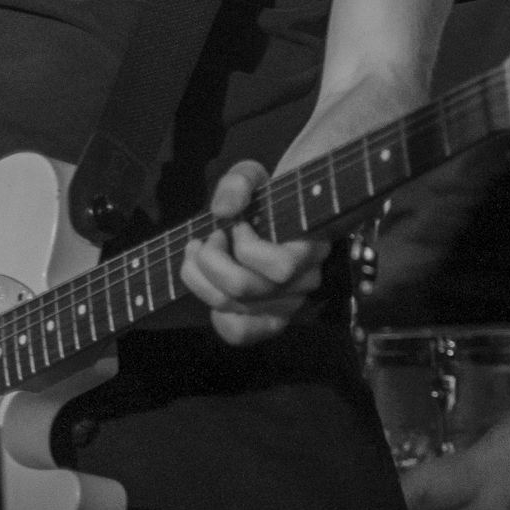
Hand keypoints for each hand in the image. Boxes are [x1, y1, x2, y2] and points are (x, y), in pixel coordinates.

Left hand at [180, 161, 329, 345]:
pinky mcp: (269, 318)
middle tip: (209, 237)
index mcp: (312, 245)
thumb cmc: (272, 195)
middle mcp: (304, 281)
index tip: (238, 225)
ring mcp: (288, 303)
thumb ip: (239, 183)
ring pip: (233, 308)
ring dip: (200, 279)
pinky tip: (209, 287)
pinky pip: (240, 333)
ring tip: (198, 253)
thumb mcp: (255, 175)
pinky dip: (216, 315)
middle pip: (245, 289)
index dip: (246, 247)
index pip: (280, 267)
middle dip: (211, 260)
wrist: (287, 214)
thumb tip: (223, 211)